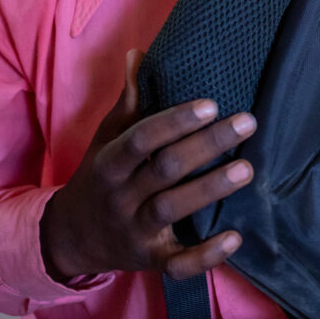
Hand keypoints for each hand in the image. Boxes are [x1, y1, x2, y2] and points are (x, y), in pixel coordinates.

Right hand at [40, 50, 255, 282]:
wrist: (71, 237)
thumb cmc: (101, 176)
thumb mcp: (107, 139)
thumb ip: (128, 101)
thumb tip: (138, 54)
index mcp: (109, 163)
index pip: (140, 138)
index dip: (174, 121)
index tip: (211, 103)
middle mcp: (120, 197)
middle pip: (164, 170)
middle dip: (206, 146)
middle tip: (247, 123)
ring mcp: (135, 232)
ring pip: (172, 210)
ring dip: (211, 189)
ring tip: (247, 169)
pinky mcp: (150, 261)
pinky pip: (178, 264)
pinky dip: (206, 255)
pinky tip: (236, 237)